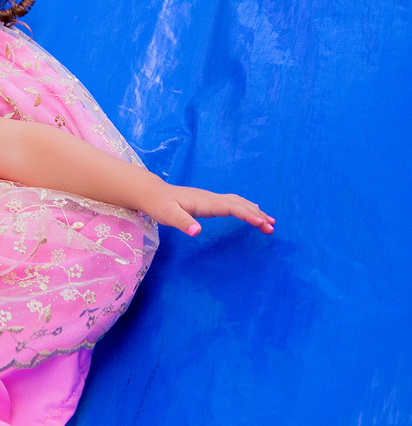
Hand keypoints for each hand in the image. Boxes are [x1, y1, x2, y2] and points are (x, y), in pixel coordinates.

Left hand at [146, 183, 274, 235]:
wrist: (153, 193)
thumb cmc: (159, 205)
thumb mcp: (168, 216)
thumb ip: (183, 223)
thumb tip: (197, 232)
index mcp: (205, 202)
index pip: (231, 207)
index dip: (247, 214)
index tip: (261, 223)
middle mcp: (212, 198)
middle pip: (240, 204)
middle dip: (257, 215)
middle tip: (272, 228)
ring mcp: (211, 198)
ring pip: (239, 202)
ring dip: (255, 211)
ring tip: (270, 222)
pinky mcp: (209, 201)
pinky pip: (234, 203)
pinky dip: (247, 207)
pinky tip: (254, 211)